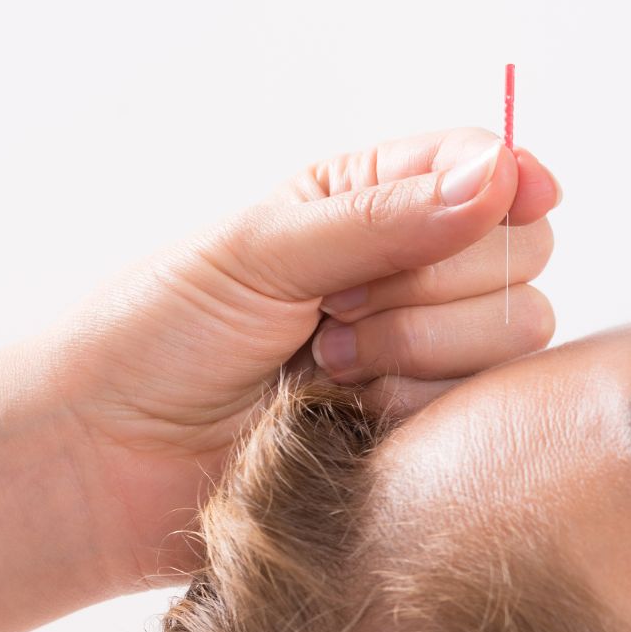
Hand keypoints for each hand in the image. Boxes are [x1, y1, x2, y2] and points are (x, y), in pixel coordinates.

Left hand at [48, 127, 559, 586]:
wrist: (108, 462)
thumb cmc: (156, 336)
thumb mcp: (263, 249)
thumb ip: (384, 216)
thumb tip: (497, 175)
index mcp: (366, 202)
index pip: (485, 169)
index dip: (509, 179)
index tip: (514, 195)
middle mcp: (409, 273)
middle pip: (522, 252)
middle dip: (439, 278)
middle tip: (339, 305)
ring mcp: (426, 356)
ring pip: (516, 330)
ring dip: (419, 346)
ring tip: (327, 367)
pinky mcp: (427, 434)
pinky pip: (481, 409)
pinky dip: (412, 406)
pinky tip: (345, 414)